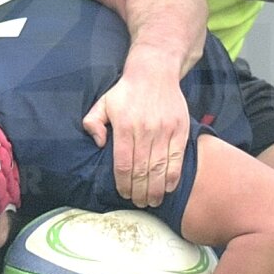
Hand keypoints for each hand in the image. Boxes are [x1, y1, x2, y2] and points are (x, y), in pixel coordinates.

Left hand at [82, 65, 189, 208]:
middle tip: (139, 203)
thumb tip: (98, 143)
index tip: (124, 194)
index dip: (123, 184)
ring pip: (160, 168)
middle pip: (142, 171)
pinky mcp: (180, 130)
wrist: (155, 71)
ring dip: (156, 189)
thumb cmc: (127, 91)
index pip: (123, 164)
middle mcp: (145, 130)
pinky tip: (168, 188)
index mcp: (124, 127)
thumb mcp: (103, 103)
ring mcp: (164, 131)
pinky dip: (173, 177)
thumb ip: (93, 123)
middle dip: (140, 192)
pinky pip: (177, 159)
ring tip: (152, 201)